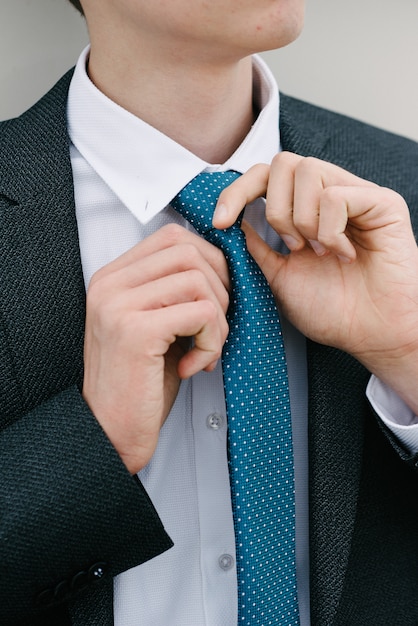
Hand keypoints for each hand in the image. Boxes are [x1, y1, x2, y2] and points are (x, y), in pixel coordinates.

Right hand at [82, 224, 229, 473]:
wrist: (111, 430)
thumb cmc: (140, 381)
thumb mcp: (156, 324)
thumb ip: (174, 290)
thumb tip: (224, 264)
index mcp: (112, 278)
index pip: (172, 237)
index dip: (208, 261)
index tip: (214, 298)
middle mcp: (110, 284)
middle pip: (190, 252)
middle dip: (219, 289)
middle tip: (213, 328)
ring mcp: (119, 305)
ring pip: (200, 281)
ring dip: (218, 320)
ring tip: (204, 350)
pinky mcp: (137, 331)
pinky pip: (203, 313)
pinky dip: (212, 341)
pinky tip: (194, 366)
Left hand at [214, 152, 417, 412]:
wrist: (371, 335)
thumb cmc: (332, 310)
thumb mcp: (278, 275)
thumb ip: (256, 245)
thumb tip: (232, 219)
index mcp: (304, 209)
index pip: (264, 176)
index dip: (237, 191)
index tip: (220, 222)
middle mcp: (329, 194)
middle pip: (283, 162)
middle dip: (275, 209)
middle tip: (292, 246)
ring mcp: (356, 195)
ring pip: (307, 170)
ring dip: (302, 219)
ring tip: (319, 251)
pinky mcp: (382, 202)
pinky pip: (336, 195)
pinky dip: (330, 230)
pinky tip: (344, 254)